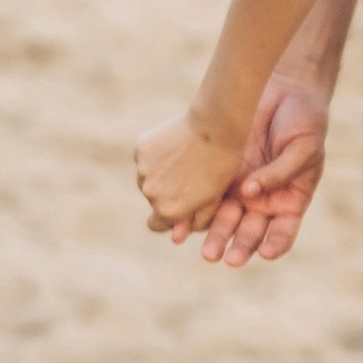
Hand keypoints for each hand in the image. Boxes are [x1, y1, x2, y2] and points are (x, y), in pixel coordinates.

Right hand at [134, 109, 250, 245]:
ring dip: (160, 172)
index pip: (156, 224)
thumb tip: (178, 235)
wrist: (216, 127)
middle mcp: (150, 193)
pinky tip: (177, 144)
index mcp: (168, 210)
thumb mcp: (214, 199)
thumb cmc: (222, 165)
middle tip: (190, 173)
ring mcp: (142, 170)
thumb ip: (195, 220)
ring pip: (148, 177)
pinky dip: (156, 153)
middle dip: (167, 191)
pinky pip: (146, 157)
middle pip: (153, 199)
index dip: (168, 217)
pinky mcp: (140, 149)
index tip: (179, 204)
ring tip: (185, 157)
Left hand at [197, 75, 332, 267]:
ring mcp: (240, 187)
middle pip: (249, 230)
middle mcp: (264, 200)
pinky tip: (182, 227)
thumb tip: (250, 193)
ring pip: (225, 219)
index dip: (275, 243)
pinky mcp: (219, 172)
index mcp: (291, 200)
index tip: (265, 252)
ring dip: (215, 236)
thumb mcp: (304, 147)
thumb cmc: (305, 119)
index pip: (283, 231)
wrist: (284, 87)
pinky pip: (205, 196)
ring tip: (206, 252)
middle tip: (224, 257)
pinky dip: (194, 213)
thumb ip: (280, 172)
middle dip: (237, 245)